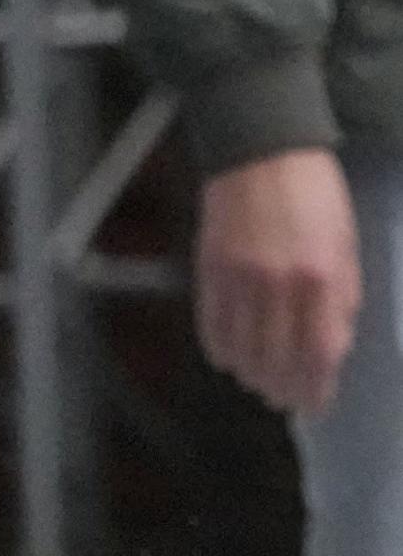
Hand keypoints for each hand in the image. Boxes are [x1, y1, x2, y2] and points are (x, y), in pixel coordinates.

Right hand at [197, 149, 364, 415]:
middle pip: (277, 358)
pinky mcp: (209, 266)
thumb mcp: (346, 245)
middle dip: (282, 387)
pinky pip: (211, 320)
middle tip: (284, 400)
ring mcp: (239, 277)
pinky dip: (218, 346)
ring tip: (258, 383)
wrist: (261, 151)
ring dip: (250, 373)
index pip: (318, 353)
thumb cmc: (314, 195)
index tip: (315, 404)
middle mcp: (279, 284)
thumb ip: (342, 297)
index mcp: (322, 278)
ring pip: (241, 346)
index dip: (316, 387)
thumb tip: (332, 345)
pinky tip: (227, 357)